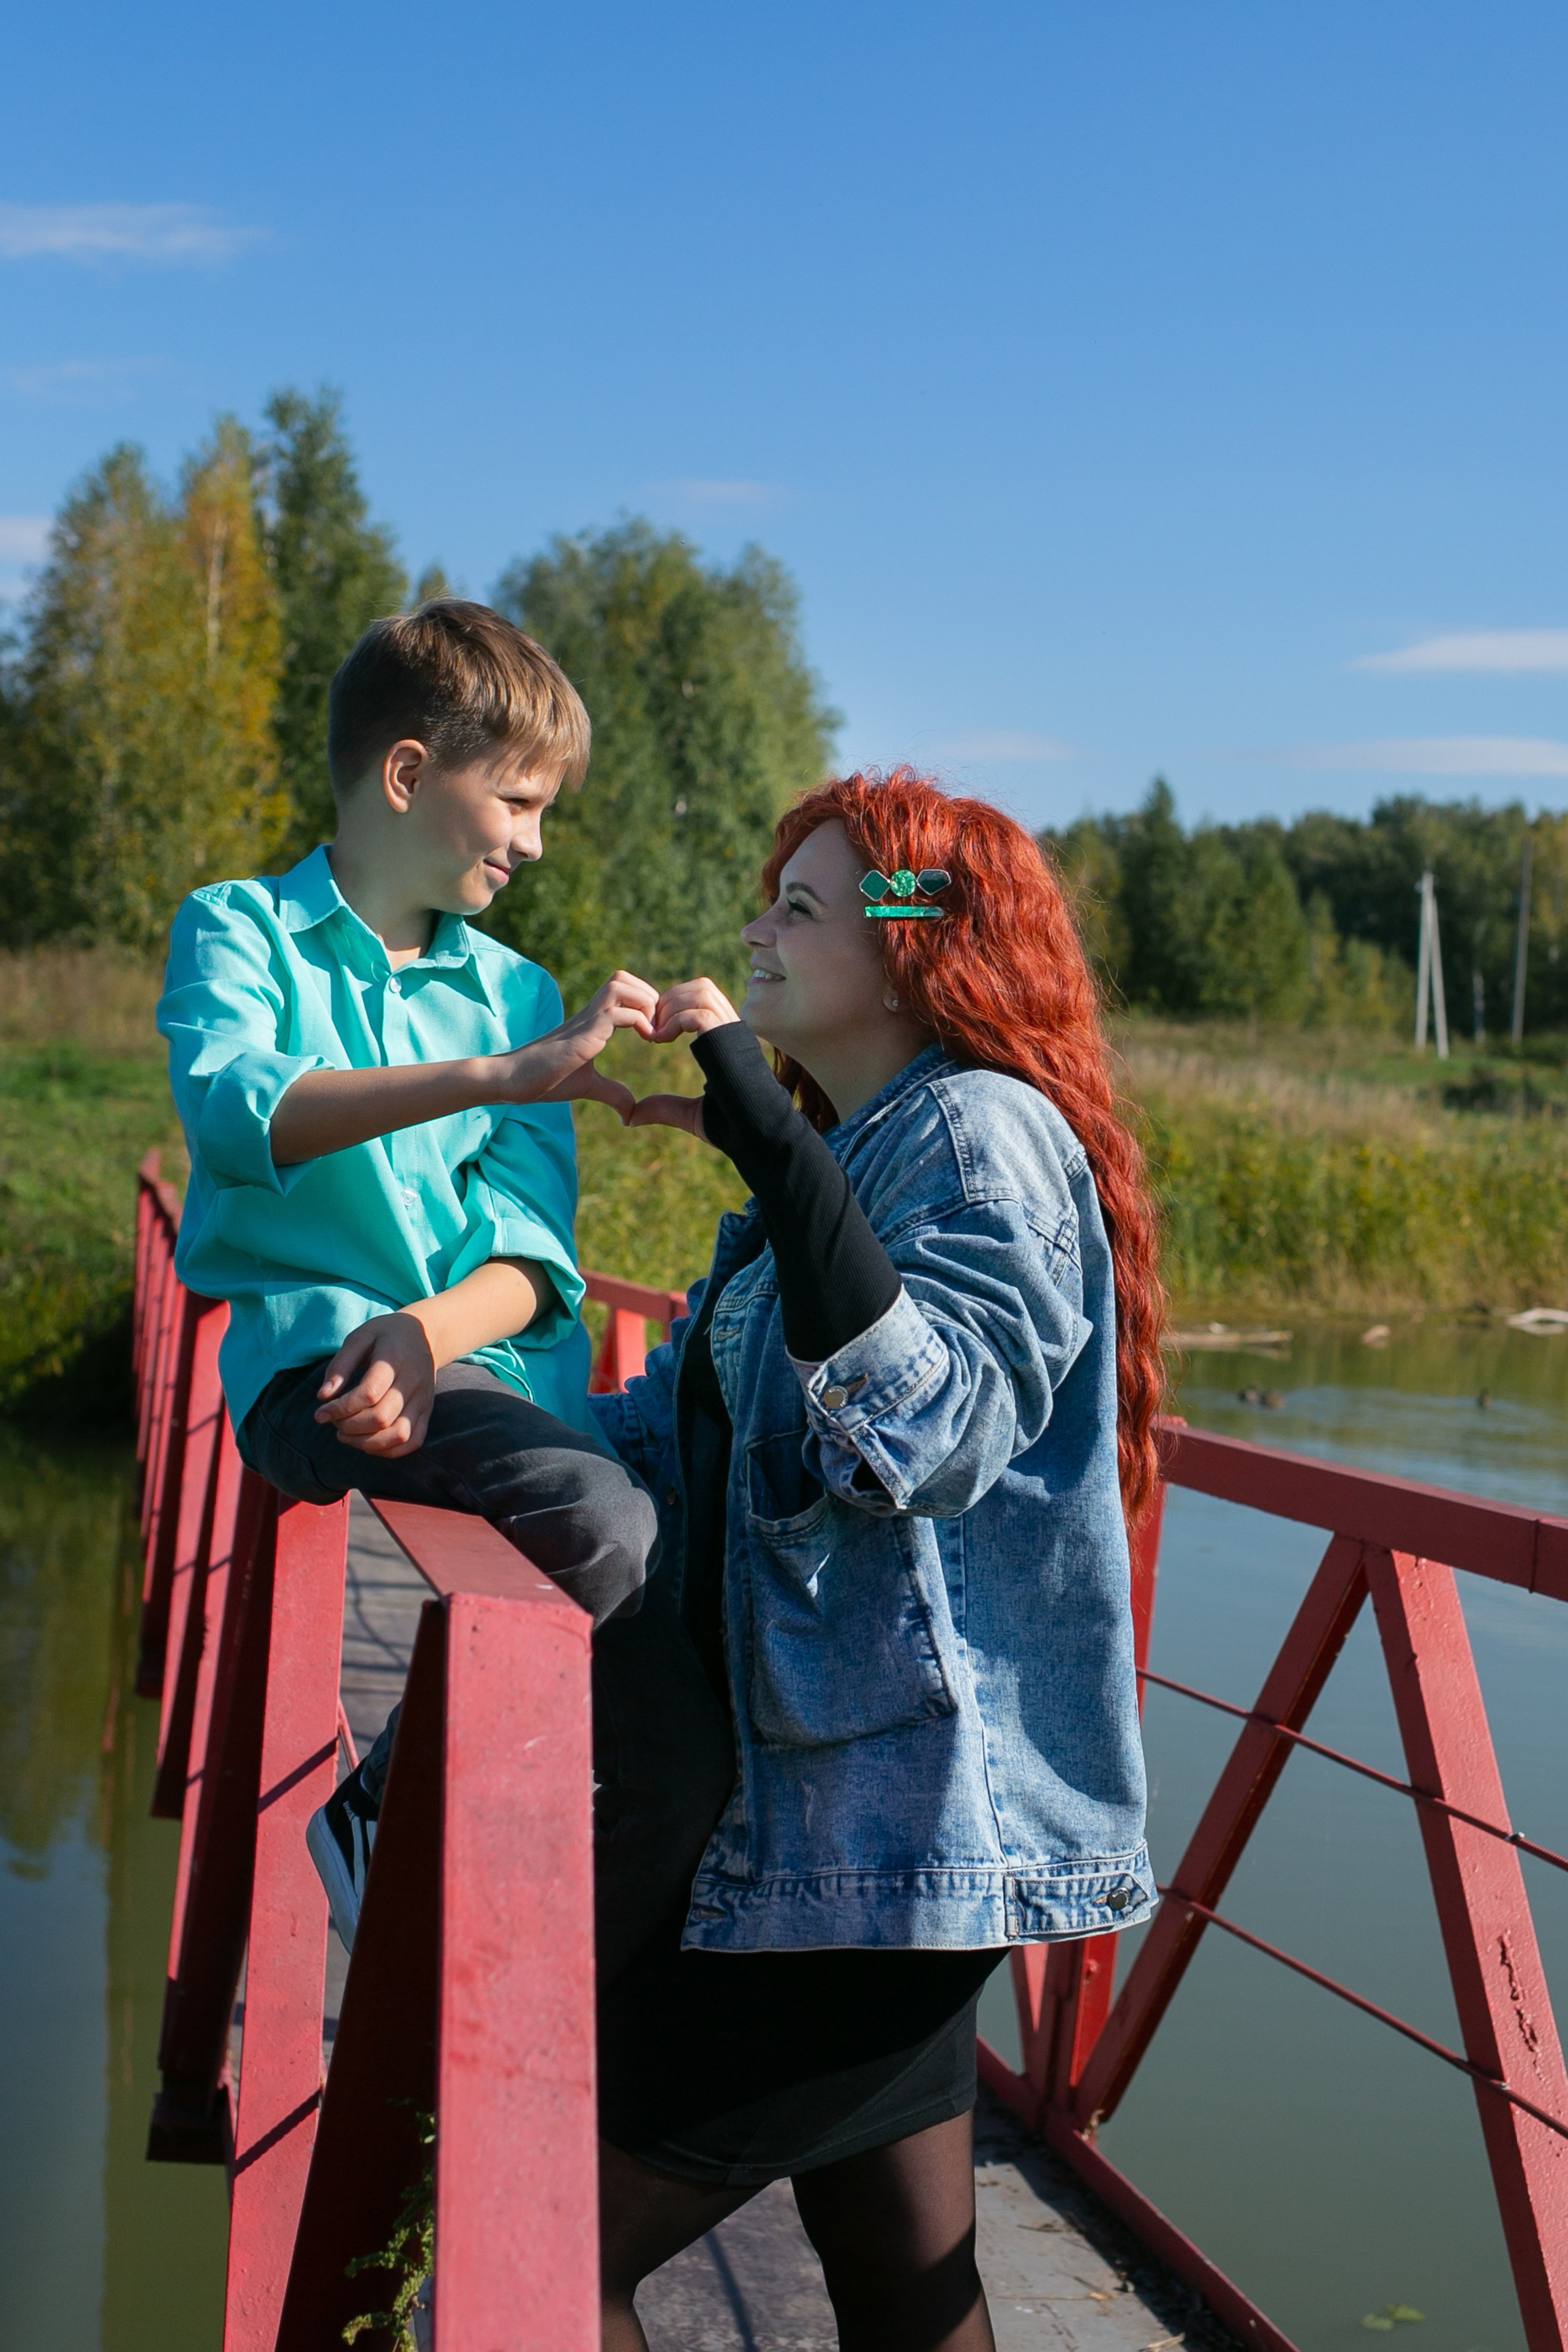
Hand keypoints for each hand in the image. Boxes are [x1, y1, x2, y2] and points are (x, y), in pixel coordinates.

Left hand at [314, 1312, 436, 1456]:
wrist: (425, 1335)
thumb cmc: (385, 1335)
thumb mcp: (360, 1337)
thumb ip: (340, 1365)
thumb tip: (323, 1396)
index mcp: (395, 1359)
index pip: (369, 1393)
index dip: (340, 1408)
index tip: (320, 1413)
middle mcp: (413, 1382)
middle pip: (382, 1417)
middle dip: (349, 1426)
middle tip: (333, 1421)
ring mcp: (423, 1400)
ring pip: (399, 1435)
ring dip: (367, 1443)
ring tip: (347, 1435)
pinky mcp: (427, 1412)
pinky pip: (412, 1442)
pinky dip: (388, 1450)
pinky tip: (368, 1442)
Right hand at [498, 972, 660, 1119]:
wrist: (513, 1079)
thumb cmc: (545, 1079)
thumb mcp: (588, 1086)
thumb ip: (612, 1093)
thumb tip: (631, 1112)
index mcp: (593, 1021)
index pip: (623, 988)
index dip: (645, 1002)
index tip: (655, 1030)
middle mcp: (591, 1013)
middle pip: (623, 977)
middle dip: (649, 996)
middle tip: (657, 1027)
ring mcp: (587, 1020)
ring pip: (620, 984)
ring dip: (644, 1002)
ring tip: (651, 1031)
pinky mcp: (583, 1033)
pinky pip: (616, 1011)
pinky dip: (639, 1020)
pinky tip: (644, 1040)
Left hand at [627, 979, 741, 1137]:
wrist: (757, 1134)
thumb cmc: (730, 1127)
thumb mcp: (689, 1114)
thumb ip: (662, 1108)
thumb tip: (631, 1118)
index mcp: (728, 1039)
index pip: (704, 997)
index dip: (676, 1005)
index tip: (655, 1030)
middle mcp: (733, 1029)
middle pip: (702, 987)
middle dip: (671, 999)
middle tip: (652, 1026)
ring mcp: (733, 1033)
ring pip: (701, 992)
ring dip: (672, 1006)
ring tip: (656, 1033)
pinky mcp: (729, 1040)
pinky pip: (699, 1013)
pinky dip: (675, 1020)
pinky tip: (661, 1039)